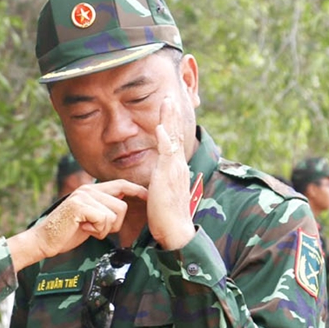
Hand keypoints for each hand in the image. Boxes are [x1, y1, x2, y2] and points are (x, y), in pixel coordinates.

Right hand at [8, 180, 147, 270]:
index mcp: (91, 190)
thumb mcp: (89, 218)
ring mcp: (83, 196)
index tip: (148, 196)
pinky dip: (97, 231)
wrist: (44, 240)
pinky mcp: (80, 206)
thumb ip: (103, 208)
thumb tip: (123, 203)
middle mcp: (88, 189)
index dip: (136, 190)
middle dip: (114, 224)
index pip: (120, 185)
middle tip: (95, 229)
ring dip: (104, 229)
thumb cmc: (66, 233)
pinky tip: (83, 229)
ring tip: (87, 228)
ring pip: (114, 214)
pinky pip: (104, 220)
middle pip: (121, 206)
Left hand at [147, 96, 195, 249]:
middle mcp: (177, 166)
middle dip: (172, 114)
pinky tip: (159, 128)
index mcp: (175, 168)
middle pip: (175, 134)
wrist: (175, 232)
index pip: (173, 141)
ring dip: (169, 119)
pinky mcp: (168, 177)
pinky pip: (166, 155)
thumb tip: (152, 179)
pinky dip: (163, 140)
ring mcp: (174, 170)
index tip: (168, 108)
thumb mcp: (160, 192)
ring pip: (172, 139)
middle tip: (170, 95)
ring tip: (167, 101)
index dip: (171, 124)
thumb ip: (157, 182)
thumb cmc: (165, 217)